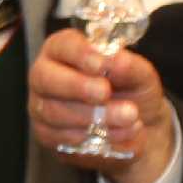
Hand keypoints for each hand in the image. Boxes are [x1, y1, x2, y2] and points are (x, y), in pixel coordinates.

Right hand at [28, 27, 175, 182]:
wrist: (137, 130)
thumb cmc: (132, 92)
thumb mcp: (141, 76)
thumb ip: (130, 67)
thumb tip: (115, 60)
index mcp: (65, 50)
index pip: (62, 45)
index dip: (79, 54)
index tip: (101, 64)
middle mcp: (46, 74)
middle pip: (44, 77)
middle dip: (77, 86)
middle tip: (105, 93)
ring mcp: (41, 106)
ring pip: (53, 111)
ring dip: (93, 116)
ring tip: (128, 117)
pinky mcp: (46, 135)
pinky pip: (59, 137)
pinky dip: (91, 137)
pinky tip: (118, 134)